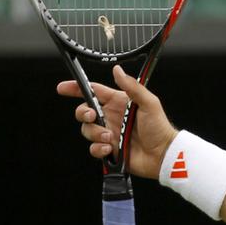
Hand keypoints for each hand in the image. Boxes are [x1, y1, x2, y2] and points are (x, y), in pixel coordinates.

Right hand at [56, 65, 177, 178]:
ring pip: (86, 130)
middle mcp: (110, 117)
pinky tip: (109, 149)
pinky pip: (93, 148)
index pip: (93, 92)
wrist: (163, 154)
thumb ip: (132, 87)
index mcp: (118, 103)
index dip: (75, 88)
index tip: (62, 88)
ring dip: (94, 133)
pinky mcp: (109, 149)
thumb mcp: (149, 103)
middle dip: (83, 113)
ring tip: (109, 137)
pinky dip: (98, 148)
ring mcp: (108, 133)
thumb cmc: (160, 127)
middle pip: (84, 111)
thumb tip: (117, 70)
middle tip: (93, 117)